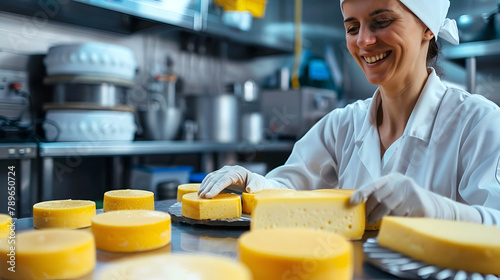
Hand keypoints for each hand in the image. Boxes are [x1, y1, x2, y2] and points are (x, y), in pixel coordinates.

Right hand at [198, 165, 270, 197]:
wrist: (254, 181)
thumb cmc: (256, 183)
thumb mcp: (258, 184)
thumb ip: (254, 186)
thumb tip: (248, 189)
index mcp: (237, 172)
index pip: (224, 179)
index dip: (216, 187)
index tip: (209, 195)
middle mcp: (229, 170)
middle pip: (215, 178)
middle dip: (207, 188)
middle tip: (201, 197)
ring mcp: (224, 171)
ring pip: (211, 177)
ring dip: (204, 186)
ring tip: (199, 195)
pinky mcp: (221, 175)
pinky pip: (211, 178)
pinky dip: (205, 184)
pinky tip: (201, 190)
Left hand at [350, 173, 481, 223]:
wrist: (433, 205)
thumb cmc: (406, 200)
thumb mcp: (393, 191)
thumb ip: (379, 194)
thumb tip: (357, 203)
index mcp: (393, 178)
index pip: (374, 184)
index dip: (362, 193)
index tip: (353, 202)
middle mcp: (403, 183)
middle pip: (380, 199)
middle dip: (371, 211)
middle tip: (369, 219)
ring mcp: (413, 194)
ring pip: (391, 211)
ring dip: (384, 219)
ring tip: (383, 221)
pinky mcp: (421, 206)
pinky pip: (402, 218)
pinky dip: (397, 222)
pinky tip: (398, 221)